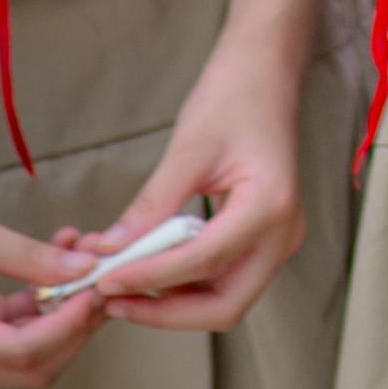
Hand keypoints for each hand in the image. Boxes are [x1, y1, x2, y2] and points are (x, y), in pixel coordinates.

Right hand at [0, 211, 105, 386]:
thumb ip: (23, 255)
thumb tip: (83, 267)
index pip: (24, 352)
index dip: (68, 323)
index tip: (97, 285)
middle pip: (35, 362)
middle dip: (75, 319)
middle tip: (102, 272)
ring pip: (32, 345)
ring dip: (66, 302)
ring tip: (83, 249)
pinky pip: (19, 323)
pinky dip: (45, 294)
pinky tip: (61, 250)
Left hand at [75, 38, 307, 333]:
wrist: (265, 76)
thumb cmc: (234, 99)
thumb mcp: (187, 149)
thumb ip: (151, 205)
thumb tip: (108, 250)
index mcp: (270, 205)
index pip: (205, 261)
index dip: (151, 277)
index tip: (105, 280)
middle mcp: (282, 233)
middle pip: (225, 305)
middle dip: (167, 312)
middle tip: (113, 301)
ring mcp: (277, 240)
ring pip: (225, 299)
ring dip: (173, 303)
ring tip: (121, 287)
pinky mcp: (263, 240)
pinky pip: (224, 279)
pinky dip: (185, 285)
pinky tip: (147, 271)